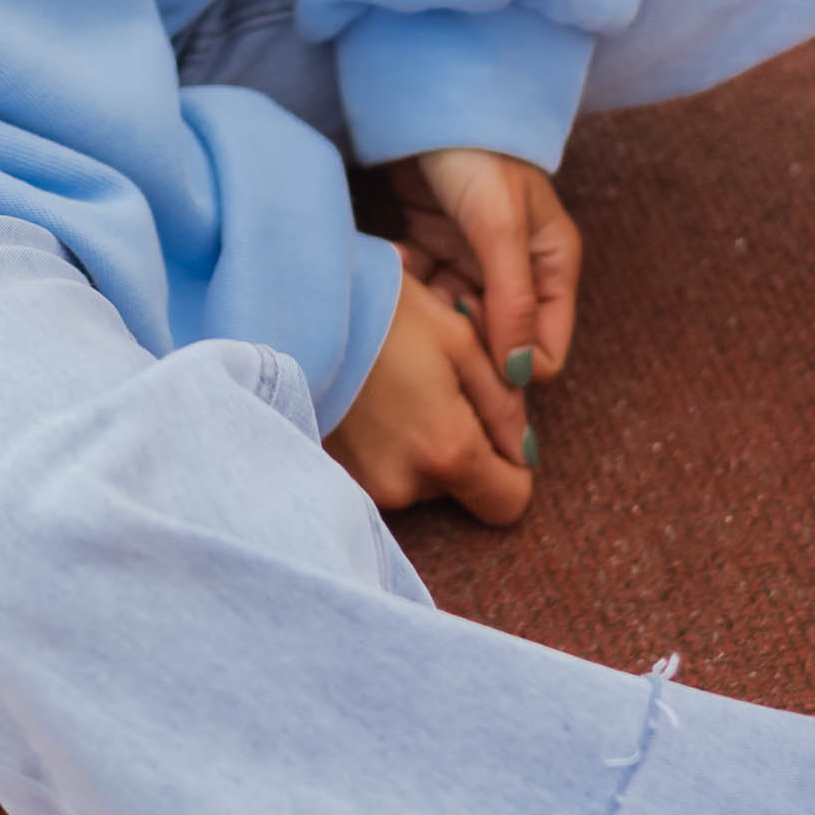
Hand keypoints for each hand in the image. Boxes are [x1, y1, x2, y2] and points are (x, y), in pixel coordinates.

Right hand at [329, 266, 538, 523]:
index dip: (514, 466)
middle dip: (461, 443)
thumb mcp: (459, 340)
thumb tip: (524, 450)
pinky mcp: (336, 479)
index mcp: (447, 451)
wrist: (290, 311)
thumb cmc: (380, 313)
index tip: (494, 424)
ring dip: (422, 443)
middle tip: (434, 384)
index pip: (509, 503)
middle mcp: (406, 486)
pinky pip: (385, 473)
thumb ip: (504, 402)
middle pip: (463, 487)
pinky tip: (369, 404)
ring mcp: (365, 487)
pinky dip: (387, 446)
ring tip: (395, 387)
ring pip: (422, 480)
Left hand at [385, 146, 580, 391]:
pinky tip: (395, 263)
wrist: (430, 103)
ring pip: (456, 318)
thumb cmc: (479, 157)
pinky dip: (410, 286)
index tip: (471, 340)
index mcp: (552, 267)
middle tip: (436, 316)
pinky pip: (425, 288)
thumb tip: (519, 376)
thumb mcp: (501, 229)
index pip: (544, 349)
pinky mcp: (437, 247)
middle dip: (466, 340)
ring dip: (433, 315)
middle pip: (498, 339)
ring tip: (410, 293)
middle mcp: (519, 270)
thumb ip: (512, 301)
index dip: (510, 360)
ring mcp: (475, 260)